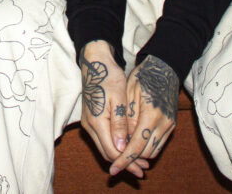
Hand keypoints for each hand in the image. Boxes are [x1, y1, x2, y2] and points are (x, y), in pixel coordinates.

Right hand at [79, 41, 149, 179]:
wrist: (95, 62)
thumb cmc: (109, 76)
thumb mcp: (118, 98)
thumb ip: (119, 124)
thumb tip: (122, 147)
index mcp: (96, 121)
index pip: (112, 151)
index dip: (128, 162)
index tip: (142, 167)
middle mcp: (89, 125)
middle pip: (107, 153)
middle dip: (125, 162)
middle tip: (143, 168)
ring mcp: (88, 122)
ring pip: (104, 147)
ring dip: (120, 155)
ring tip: (138, 160)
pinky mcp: (90, 119)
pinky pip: (102, 139)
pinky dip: (115, 146)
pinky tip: (127, 146)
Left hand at [109, 55, 177, 177]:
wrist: (163, 68)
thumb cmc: (142, 77)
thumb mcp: (128, 94)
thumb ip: (126, 119)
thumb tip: (120, 142)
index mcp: (151, 114)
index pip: (136, 145)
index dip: (124, 159)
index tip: (113, 168)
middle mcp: (163, 123)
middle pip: (145, 153)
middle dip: (131, 160)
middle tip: (115, 162)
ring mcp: (169, 125)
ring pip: (153, 151)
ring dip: (139, 154)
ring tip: (123, 152)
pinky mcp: (171, 125)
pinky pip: (159, 145)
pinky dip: (146, 148)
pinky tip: (134, 143)